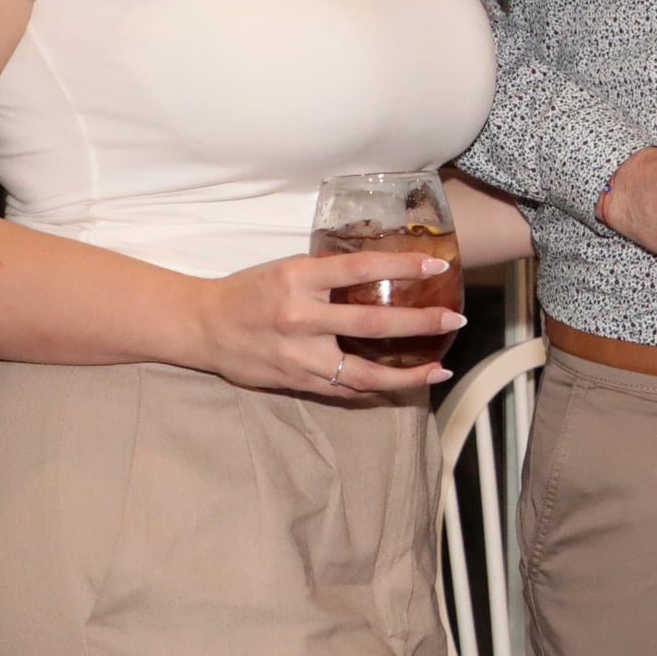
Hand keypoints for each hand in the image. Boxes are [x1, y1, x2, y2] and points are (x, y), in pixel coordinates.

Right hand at [178, 248, 464, 399]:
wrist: (202, 326)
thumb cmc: (249, 291)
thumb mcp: (288, 268)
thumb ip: (329, 274)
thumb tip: (383, 271)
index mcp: (299, 277)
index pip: (361, 268)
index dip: (403, 266)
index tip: (437, 266)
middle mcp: (300, 316)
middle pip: (372, 322)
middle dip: (420, 322)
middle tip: (454, 319)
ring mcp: (298, 354)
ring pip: (363, 371)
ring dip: (407, 373)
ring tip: (440, 369)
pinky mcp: (296, 380)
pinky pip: (345, 389)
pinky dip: (376, 389)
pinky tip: (403, 385)